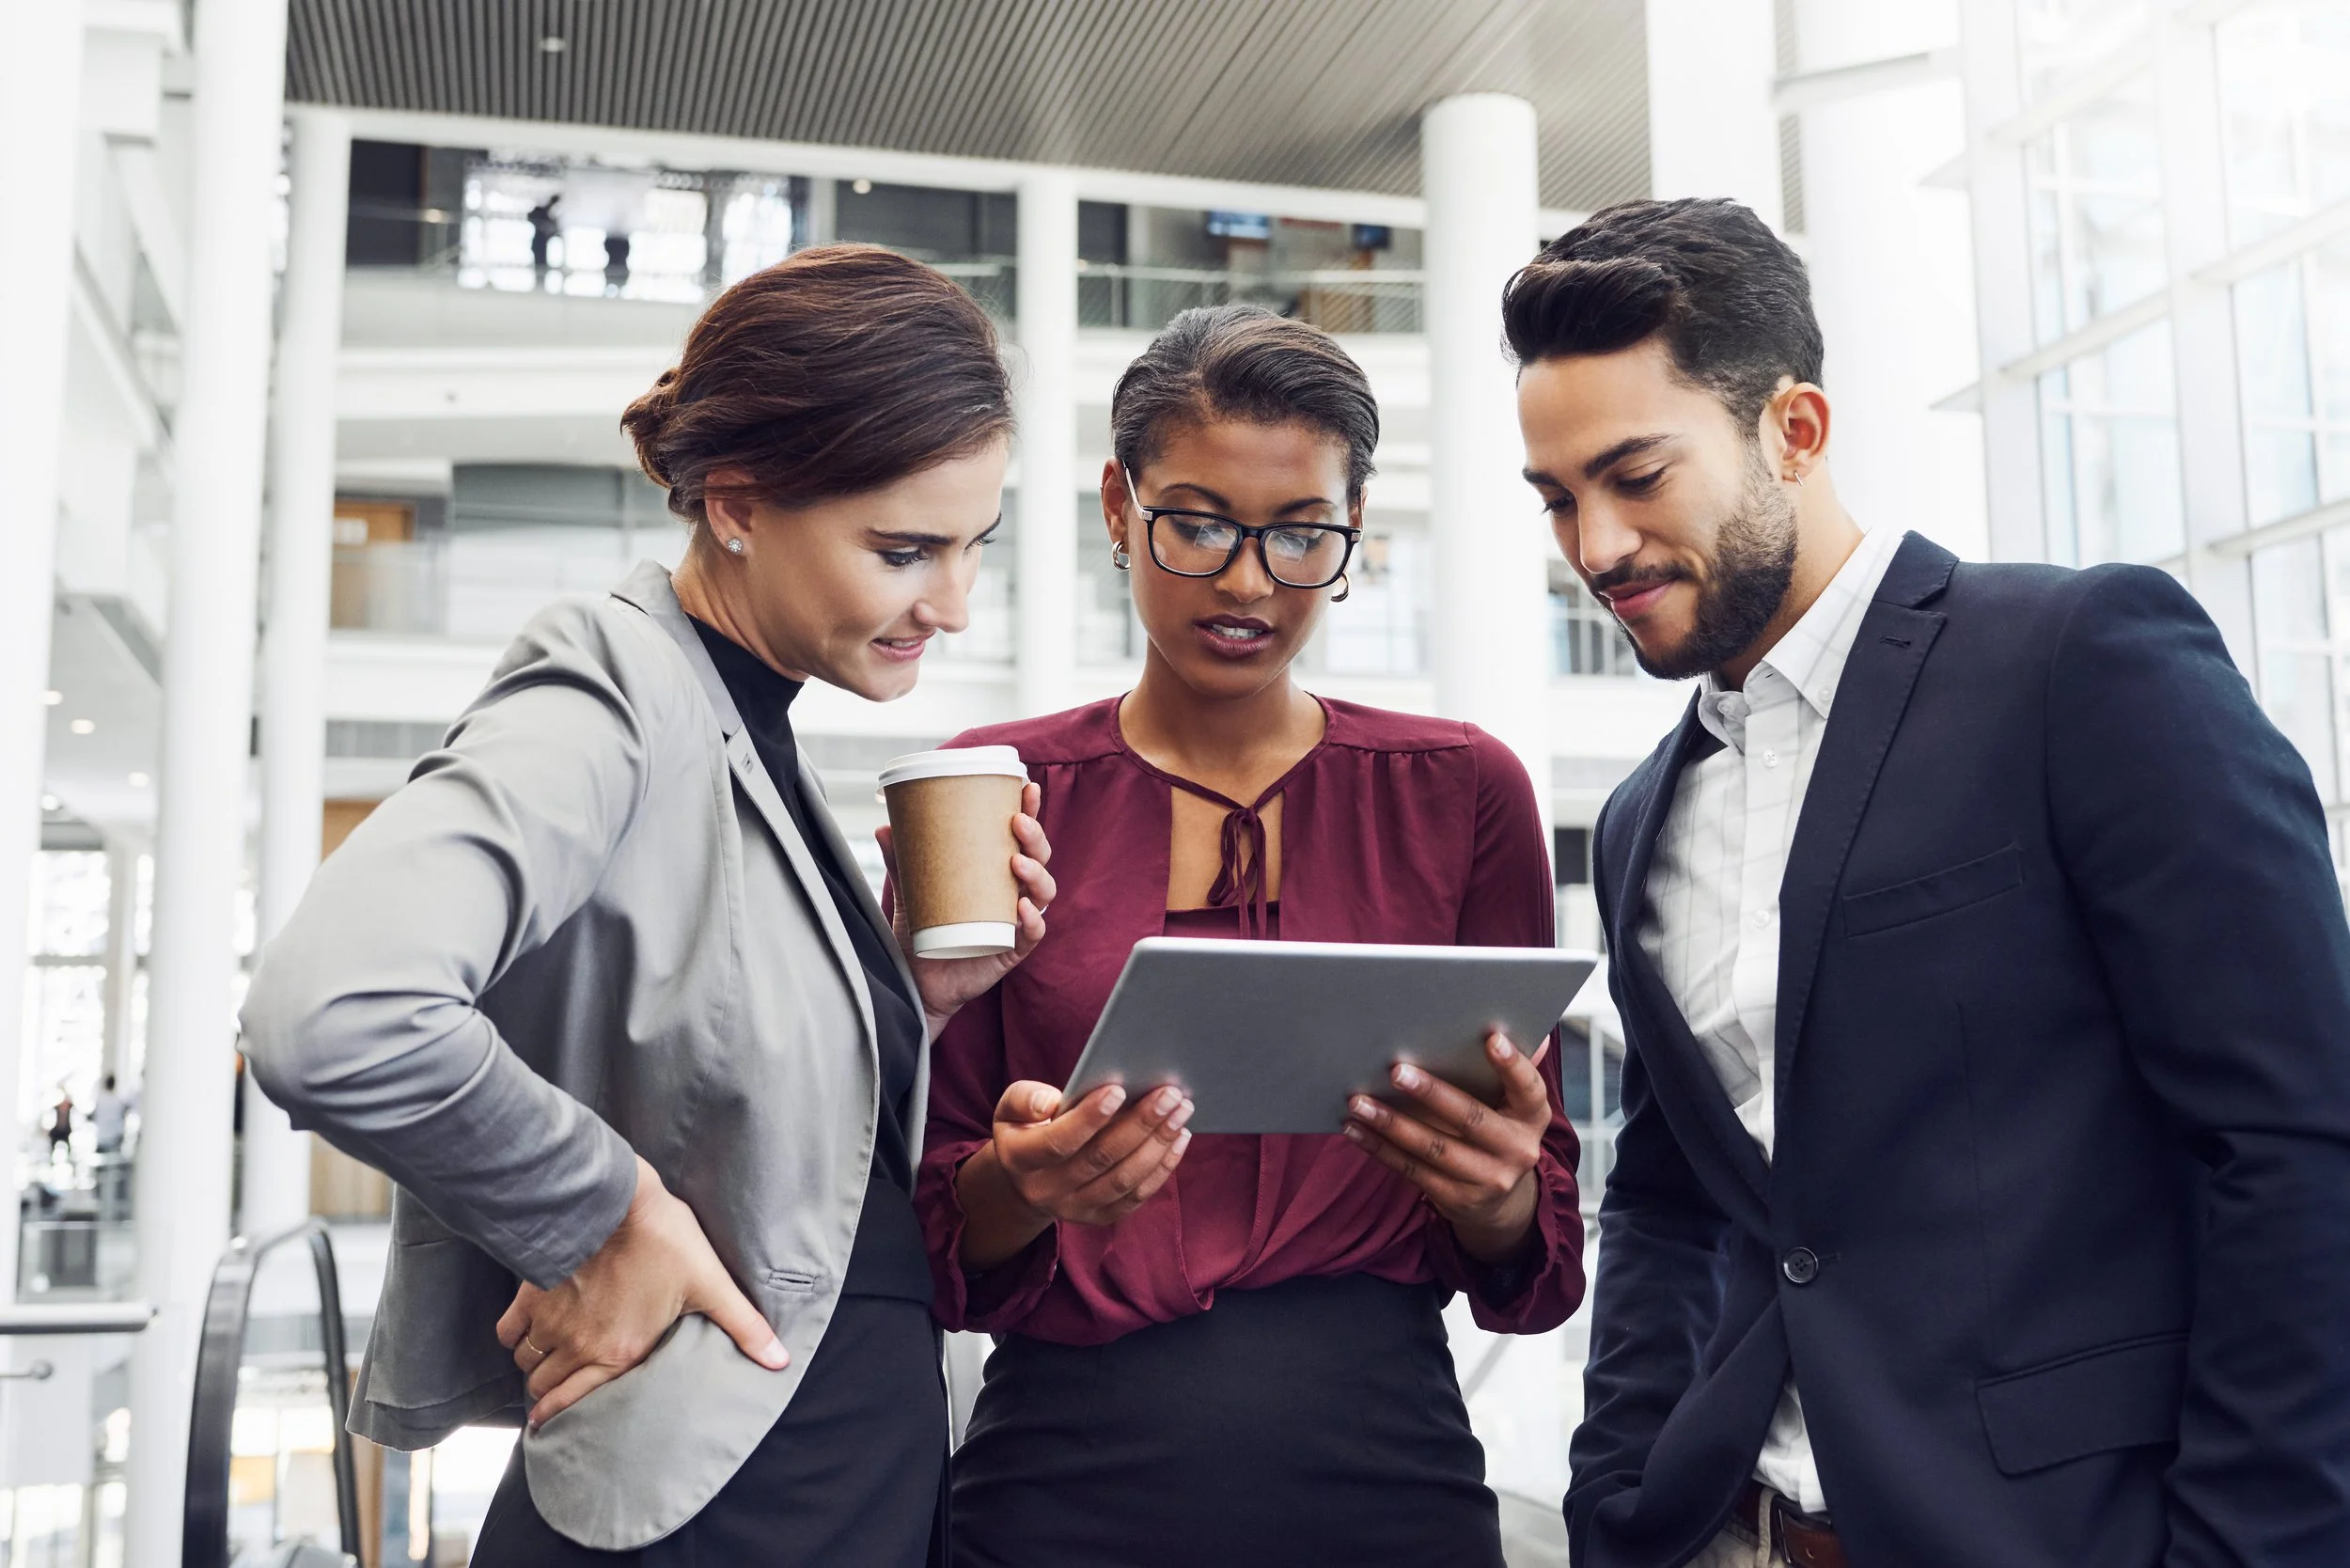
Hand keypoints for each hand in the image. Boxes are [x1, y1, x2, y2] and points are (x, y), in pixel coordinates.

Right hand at [496, 1157, 787, 1427]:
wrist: (615, 1201)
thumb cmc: (664, 1241)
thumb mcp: (711, 1284)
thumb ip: (743, 1327)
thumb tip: (779, 1360)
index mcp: (618, 1352)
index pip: (574, 1404)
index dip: (558, 1418)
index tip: (549, 1425)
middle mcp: (577, 1345)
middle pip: (545, 1386)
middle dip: (548, 1394)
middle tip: (552, 1394)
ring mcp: (550, 1321)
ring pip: (526, 1362)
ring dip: (533, 1367)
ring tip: (543, 1365)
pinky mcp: (531, 1294)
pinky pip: (508, 1331)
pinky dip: (512, 1337)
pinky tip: (524, 1332)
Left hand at [878, 781, 1054, 1033]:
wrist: (916, 985)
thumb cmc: (922, 935)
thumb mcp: (910, 893)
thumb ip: (900, 862)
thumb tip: (884, 827)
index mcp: (996, 874)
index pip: (1021, 838)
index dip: (1030, 811)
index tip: (1026, 787)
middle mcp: (1012, 894)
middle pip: (1039, 859)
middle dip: (1035, 837)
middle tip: (1017, 821)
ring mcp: (1015, 923)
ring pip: (1043, 893)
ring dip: (1037, 874)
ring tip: (1018, 861)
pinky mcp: (1012, 952)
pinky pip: (1033, 934)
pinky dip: (1033, 920)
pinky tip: (1021, 909)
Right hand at [953, 1080, 1192, 1270]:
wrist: (1026, 1180)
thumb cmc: (1026, 1128)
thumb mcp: (1011, 1108)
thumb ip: (1025, 1099)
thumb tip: (1051, 1102)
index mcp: (1021, 1159)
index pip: (1057, 1142)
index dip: (1088, 1118)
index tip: (1118, 1089)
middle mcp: (1047, 1191)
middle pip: (1100, 1159)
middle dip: (1139, 1124)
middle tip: (1169, 1094)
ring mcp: (1076, 1209)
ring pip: (1123, 1180)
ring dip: (1157, 1144)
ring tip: (1181, 1111)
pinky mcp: (1101, 1217)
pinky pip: (1136, 1196)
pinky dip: (1162, 1167)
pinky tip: (1179, 1138)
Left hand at [1342, 1031, 1553, 1263]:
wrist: (1499, 1202)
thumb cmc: (1498, 1131)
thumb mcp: (1513, 1105)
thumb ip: (1512, 1071)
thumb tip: (1523, 1031)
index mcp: (1532, 1117)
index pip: (1529, 1087)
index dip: (1512, 1065)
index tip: (1491, 1038)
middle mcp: (1517, 1150)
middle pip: (1471, 1118)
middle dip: (1431, 1093)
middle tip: (1396, 1071)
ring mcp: (1487, 1179)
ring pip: (1433, 1148)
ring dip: (1391, 1123)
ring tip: (1359, 1102)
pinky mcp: (1456, 1198)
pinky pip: (1412, 1169)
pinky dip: (1380, 1148)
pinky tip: (1356, 1129)